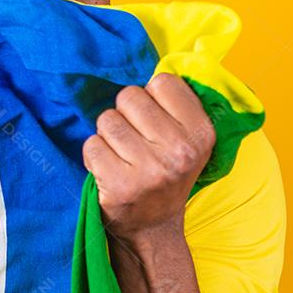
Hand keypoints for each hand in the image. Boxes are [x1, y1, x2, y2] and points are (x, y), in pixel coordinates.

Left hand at [82, 73, 215, 246]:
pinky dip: (94, 155)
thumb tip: (157, 63)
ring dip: (107, 136)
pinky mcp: (120, 185)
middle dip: (125, 115)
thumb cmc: (165, 172)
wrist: (152, 229)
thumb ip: (177, 103)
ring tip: (122, 157)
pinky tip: (109, 171)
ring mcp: (150, 170)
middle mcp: (180, 151)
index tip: (154, 121)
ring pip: (107, 120)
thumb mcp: (188, 139)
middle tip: (134, 142)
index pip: (162, 82)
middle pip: (129, 97)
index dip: (150, 98)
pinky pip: (91, 145)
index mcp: (201, 133)